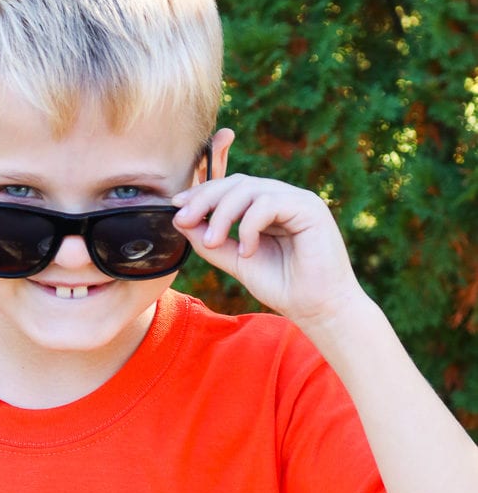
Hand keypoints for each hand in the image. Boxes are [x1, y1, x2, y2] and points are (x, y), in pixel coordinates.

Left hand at [173, 153, 363, 330]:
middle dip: (205, 199)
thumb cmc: (283, 287)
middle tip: (184, 219)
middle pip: (237, 183)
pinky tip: (248, 251)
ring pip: (249, 189)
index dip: (203, 192)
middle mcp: (283, 198)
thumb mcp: (237, 261)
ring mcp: (298, 200)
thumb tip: (180, 220)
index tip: (177, 207)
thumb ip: (212, 242)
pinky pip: (268, 203)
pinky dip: (249, 226)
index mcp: (267, 207)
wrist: (317, 309)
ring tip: (211, 242)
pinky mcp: (310, 208)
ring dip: (223, 214)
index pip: (231, 187)